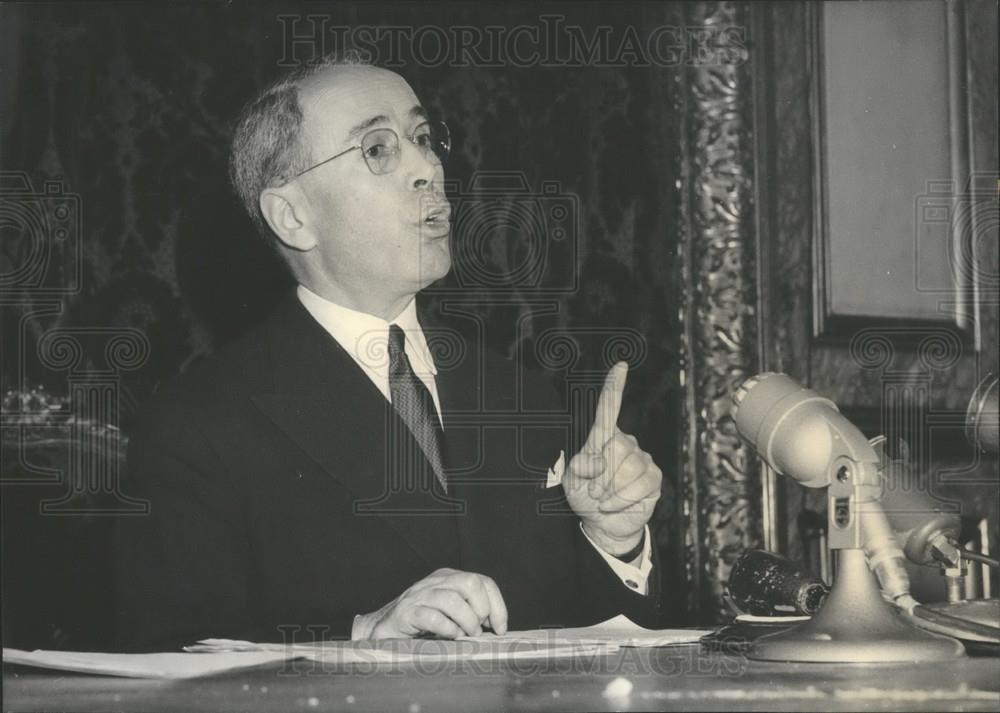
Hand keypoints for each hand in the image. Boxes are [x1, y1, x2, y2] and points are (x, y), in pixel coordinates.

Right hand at [353, 568, 507, 639]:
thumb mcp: (449, 612)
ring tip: (466, 635)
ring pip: (452, 599)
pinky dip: (447, 629)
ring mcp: (419, 596)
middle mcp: (435, 582)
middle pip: (469, 583)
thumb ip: (470, 612)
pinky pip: (432, 617)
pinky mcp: (406, 613)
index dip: (497, 605)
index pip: (483, 581)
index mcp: (448, 578)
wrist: (383, 629)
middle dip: (481, 610)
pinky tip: (449, 637)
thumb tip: (497, 627)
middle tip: (478, 630)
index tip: (500, 629)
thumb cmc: (422, 624)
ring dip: (466, 621)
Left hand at [562, 362, 661, 556]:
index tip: (620, 366)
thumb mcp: (571, 480)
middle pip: (618, 446)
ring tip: (603, 498)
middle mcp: (625, 443)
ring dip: (610, 489)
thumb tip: (594, 462)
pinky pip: (640, 484)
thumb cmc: (585, 496)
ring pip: (629, 467)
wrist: (602, 524)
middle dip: (601, 473)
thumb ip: (579, 466)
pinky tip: (613, 504)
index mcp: (603, 437)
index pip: (609, 408)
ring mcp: (642, 459)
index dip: (615, 387)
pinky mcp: (654, 478)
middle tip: (593, 489)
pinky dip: (621, 498)